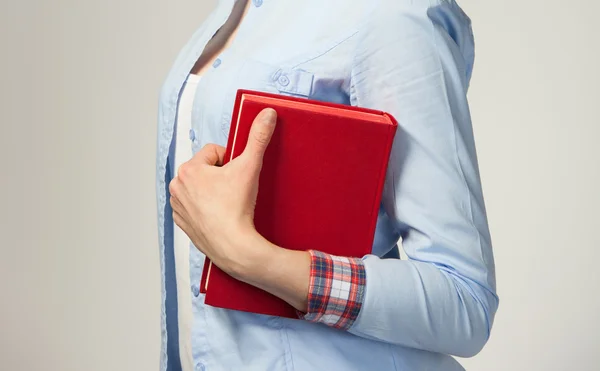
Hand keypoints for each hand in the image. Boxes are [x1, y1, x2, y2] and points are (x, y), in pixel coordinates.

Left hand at [168, 108, 277, 277]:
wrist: (234, 246)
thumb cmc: (237, 208)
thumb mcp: (250, 167)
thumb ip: (258, 138)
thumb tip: (267, 114)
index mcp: (188, 169)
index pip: (214, 152)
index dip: (231, 161)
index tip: (237, 176)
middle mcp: (176, 186)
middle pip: (206, 169)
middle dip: (221, 176)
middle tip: (234, 190)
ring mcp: (178, 206)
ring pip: (200, 187)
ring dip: (213, 191)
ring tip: (227, 204)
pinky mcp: (182, 222)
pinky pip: (195, 206)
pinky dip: (206, 208)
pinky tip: (219, 215)